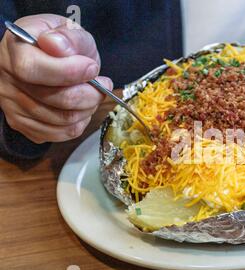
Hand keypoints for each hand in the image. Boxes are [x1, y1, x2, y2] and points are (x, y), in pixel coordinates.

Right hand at [0, 14, 112, 142]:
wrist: (45, 58)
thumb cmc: (58, 45)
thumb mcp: (67, 28)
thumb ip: (68, 36)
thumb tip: (58, 46)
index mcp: (14, 51)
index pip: (34, 69)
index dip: (70, 72)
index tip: (92, 67)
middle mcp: (7, 81)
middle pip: (57, 99)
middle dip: (90, 94)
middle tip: (103, 84)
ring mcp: (13, 106)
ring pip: (63, 120)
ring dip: (88, 109)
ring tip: (93, 94)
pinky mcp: (24, 125)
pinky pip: (61, 134)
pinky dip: (79, 122)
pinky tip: (81, 108)